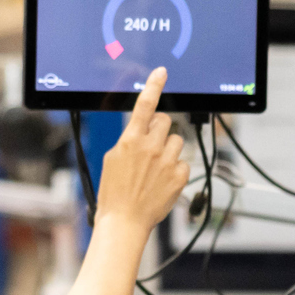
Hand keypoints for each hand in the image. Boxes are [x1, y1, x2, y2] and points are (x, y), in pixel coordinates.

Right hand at [95, 68, 187, 229]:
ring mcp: (167, 162)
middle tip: (150, 145)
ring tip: (156, 167)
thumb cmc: (113, 194)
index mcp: (130, 140)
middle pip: (165, 121)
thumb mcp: (112, 159)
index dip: (154, 86)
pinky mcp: (179, 176)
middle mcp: (151, 148)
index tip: (161, 73)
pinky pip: (183, 162)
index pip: (145, 105)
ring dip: (168, 149)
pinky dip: (175, 169)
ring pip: (176, 140)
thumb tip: (140, 130)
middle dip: (159, 129)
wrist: (124, 222)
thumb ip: (128, 140)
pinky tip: (163, 181)